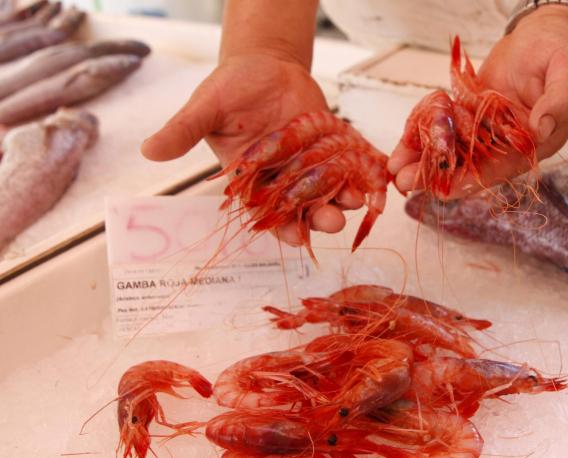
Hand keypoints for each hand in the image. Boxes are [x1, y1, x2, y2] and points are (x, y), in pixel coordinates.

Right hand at [141, 52, 358, 245]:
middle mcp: (282, 179)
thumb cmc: (231, 87)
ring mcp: (310, 164)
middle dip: (317, 218)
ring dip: (343, 200)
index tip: (295, 236)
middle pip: (302, 208)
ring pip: (329, 192)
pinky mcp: (332, 147)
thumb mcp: (206, 107)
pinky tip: (372, 177)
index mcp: (251, 180)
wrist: (264, 64)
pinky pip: (348, 166)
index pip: (264, 212)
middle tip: (332, 222)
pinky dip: (360, 173)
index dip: (279, 227)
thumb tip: (148, 150)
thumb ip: (184, 131)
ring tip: (355, 201)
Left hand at [388, 5, 567, 196]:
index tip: (446, 189)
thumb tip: (542, 130)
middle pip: (471, 165)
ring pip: (452, 150)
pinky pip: (445, 128)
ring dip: (424, 161)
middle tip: (405, 182)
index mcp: (537, 142)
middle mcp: (509, 142)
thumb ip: (560, 101)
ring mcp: (487, 129)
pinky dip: (422, 137)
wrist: (551, 29)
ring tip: (394, 169)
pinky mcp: (471, 113)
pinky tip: (400, 147)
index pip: (503, 168)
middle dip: (437, 175)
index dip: (474, 179)